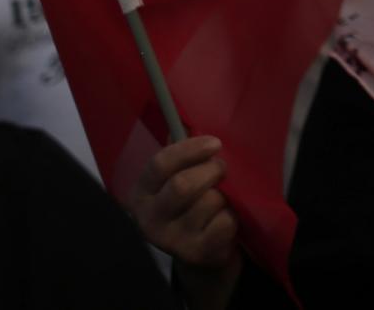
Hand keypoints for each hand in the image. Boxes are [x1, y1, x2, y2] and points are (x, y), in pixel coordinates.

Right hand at [129, 135, 238, 270]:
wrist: (201, 253)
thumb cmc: (190, 204)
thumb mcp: (178, 177)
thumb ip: (180, 152)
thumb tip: (184, 118)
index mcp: (141, 193)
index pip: (159, 164)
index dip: (189, 150)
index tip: (215, 143)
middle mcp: (149, 219)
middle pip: (183, 186)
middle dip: (211, 171)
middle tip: (222, 169)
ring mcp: (171, 241)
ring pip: (208, 202)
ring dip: (223, 195)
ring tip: (222, 199)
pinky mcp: (196, 254)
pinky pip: (224, 223)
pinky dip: (232, 216)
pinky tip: (224, 220)